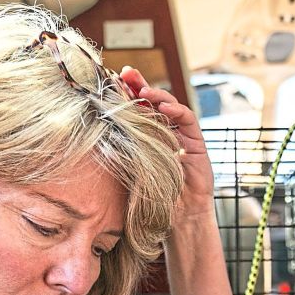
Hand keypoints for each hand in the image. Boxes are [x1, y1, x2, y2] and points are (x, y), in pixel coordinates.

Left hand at [120, 67, 214, 217]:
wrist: (179, 221)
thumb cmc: (153, 200)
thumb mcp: (131, 172)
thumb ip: (121, 153)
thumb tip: (97, 138)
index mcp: (148, 138)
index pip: (137, 109)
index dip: (126, 94)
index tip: (111, 81)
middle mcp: (166, 134)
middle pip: (153, 103)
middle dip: (140, 85)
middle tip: (126, 73)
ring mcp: (182, 137)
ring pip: (170, 106)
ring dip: (157, 94)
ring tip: (143, 89)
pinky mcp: (197, 144)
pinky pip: (188, 120)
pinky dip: (176, 110)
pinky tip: (162, 107)